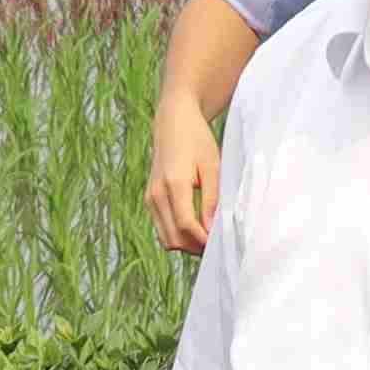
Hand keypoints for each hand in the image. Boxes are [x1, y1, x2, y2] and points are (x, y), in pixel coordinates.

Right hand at [146, 93, 224, 254]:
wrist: (173, 122)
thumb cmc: (197, 140)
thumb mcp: (212, 166)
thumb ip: (212, 198)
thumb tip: (211, 228)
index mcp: (173, 183)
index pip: (185, 225)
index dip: (202, 240)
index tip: (219, 244)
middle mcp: (156, 193)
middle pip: (173, 237)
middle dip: (195, 247)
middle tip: (217, 245)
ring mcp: (150, 197)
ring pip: (165, 238)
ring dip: (186, 244)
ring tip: (207, 239)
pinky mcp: (149, 199)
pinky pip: (162, 228)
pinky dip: (177, 235)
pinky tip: (196, 229)